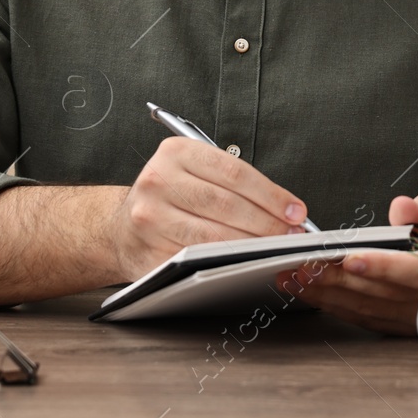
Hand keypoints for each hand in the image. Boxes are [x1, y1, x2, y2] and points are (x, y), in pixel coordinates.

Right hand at [110, 136, 308, 279]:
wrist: (121, 228)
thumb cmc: (168, 197)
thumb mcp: (192, 171)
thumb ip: (232, 181)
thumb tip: (285, 207)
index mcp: (175, 153)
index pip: (234, 172)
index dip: (271, 194)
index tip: (296, 211)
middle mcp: (158, 181)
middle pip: (226, 204)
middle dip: (267, 223)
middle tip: (292, 235)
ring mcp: (150, 218)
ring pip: (213, 235)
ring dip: (252, 246)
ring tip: (275, 250)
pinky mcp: (148, 252)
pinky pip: (195, 260)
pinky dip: (225, 265)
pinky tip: (244, 264)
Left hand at [277, 188, 417, 335]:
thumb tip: (402, 209)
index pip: (412, 271)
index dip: (381, 267)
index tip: (351, 258)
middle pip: (378, 293)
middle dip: (337, 280)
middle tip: (301, 266)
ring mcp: (411, 317)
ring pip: (364, 308)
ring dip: (326, 295)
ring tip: (292, 278)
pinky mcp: (396, 324)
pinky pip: (361, 317)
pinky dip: (332, 306)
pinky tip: (306, 292)